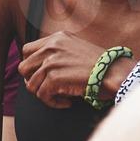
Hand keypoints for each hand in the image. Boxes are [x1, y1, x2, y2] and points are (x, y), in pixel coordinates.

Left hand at [18, 32, 133, 108]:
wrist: (116, 72)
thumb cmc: (101, 66)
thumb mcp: (76, 49)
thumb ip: (58, 53)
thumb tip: (39, 70)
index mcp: (56, 38)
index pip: (26, 50)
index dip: (32, 66)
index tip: (43, 76)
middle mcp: (50, 47)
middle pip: (23, 68)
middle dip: (34, 81)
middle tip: (49, 89)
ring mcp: (51, 61)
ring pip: (31, 85)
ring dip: (45, 94)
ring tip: (60, 96)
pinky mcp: (54, 77)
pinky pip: (42, 95)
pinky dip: (53, 103)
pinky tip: (67, 102)